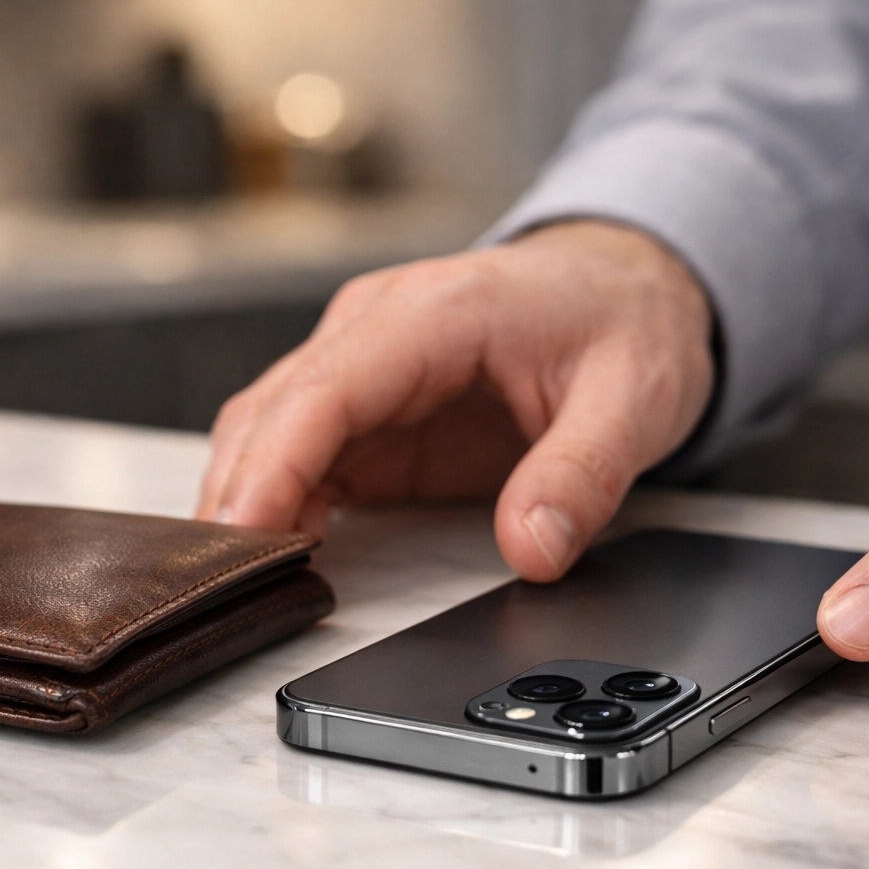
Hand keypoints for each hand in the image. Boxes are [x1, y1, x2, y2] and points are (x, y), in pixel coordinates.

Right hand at [195, 220, 715, 581]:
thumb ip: (580, 475)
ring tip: (243, 578)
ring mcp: (364, 368)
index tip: (246, 529)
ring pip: (267, 430)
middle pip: (272, 411)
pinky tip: (278, 550)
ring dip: (246, 500)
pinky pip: (299, 453)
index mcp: (432, 314)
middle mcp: (376, 330)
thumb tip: (531, 551)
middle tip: (233, 582)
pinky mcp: (368, 410)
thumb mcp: (635, 398)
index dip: (276, 463)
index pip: (326, 388)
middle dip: (240, 494)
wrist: (624, 285)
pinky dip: (277, 502)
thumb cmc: (621, 319)